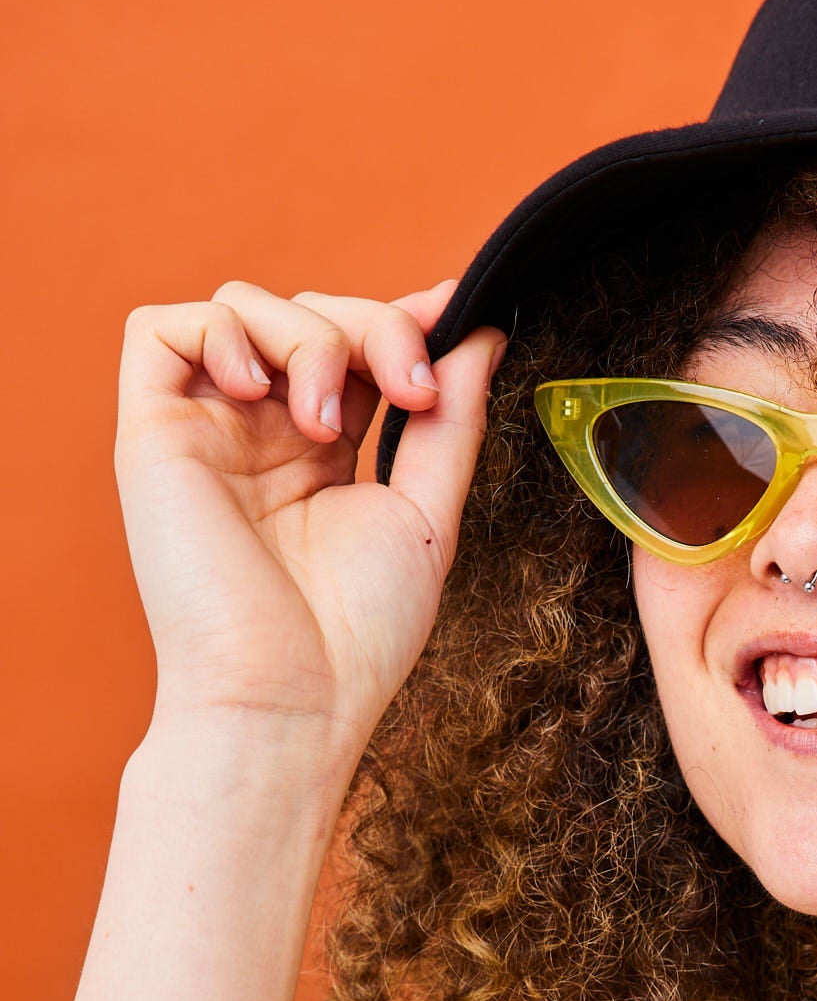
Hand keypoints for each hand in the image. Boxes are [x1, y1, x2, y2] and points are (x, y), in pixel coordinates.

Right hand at [115, 279, 505, 767]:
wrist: (289, 696)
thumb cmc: (354, 635)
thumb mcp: (426, 513)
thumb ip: (452, 421)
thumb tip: (481, 334)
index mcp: (319, 454)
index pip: (353, 347)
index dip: (397, 317)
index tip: (452, 313)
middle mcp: (258, 434)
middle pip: (308, 312)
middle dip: (374, 327)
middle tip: (412, 388)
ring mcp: (205, 430)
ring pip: (243, 304)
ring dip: (309, 337)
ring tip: (328, 425)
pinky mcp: (152, 433)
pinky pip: (161, 327)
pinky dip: (222, 332)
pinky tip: (262, 394)